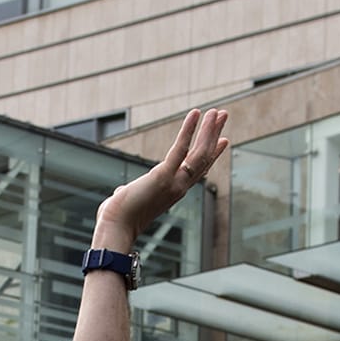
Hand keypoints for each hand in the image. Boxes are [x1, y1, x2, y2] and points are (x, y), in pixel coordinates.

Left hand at [92, 109, 228, 248]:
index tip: (223, 140)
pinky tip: (196, 113)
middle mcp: (180, 187)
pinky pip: (180, 149)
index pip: (199, 170)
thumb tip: (121, 191)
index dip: (212, 154)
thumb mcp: (129, 201)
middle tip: (223, 116)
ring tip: (217, 112)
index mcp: (174, 192)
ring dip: (209, 130)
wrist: (116, 228)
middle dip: (214, 135)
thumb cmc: (118, 218)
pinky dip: (189, 130)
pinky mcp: (162, 176)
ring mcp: (174, 182)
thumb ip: (130, 193)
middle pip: (204, 158)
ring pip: (199, 153)